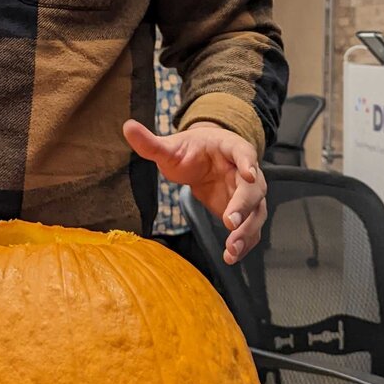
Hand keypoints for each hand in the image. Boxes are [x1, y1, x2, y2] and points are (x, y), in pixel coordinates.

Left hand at [123, 118, 266, 263]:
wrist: (203, 160)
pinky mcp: (244, 213)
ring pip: (255, 212)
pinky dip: (244, 243)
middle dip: (244, 206)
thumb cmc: (190, 151)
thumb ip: (151, 143)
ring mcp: (248, 194)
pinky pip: (249, 229)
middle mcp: (246, 171)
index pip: (243, 152)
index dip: (247, 162)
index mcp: (230, 148)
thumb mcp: (170, 147)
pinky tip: (231, 256)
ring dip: (246, 231)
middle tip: (230, 222)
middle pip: (254, 188)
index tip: (249, 174)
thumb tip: (127, 127)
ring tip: (231, 249)